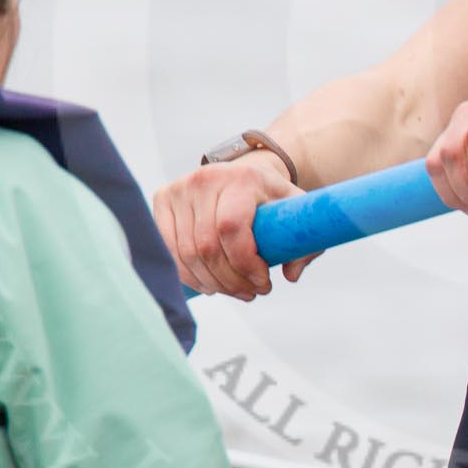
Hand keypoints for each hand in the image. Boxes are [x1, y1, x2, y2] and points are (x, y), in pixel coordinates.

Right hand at [151, 149, 314, 301]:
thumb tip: (290, 275)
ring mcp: (180, 189)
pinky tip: (209, 283)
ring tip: (234, 290)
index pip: (231, 227)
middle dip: (231, 280)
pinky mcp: (163, 200)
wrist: (244, 176)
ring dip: (212, 283)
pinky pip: (169, 250)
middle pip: (207, 246)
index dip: (245, 263)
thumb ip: (305, 245)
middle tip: (251, 292)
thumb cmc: (270, 199)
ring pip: (187, 254)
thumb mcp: (296, 214)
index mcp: (242, 178)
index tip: (264, 282)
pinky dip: (188, 275)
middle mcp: (206, 178)